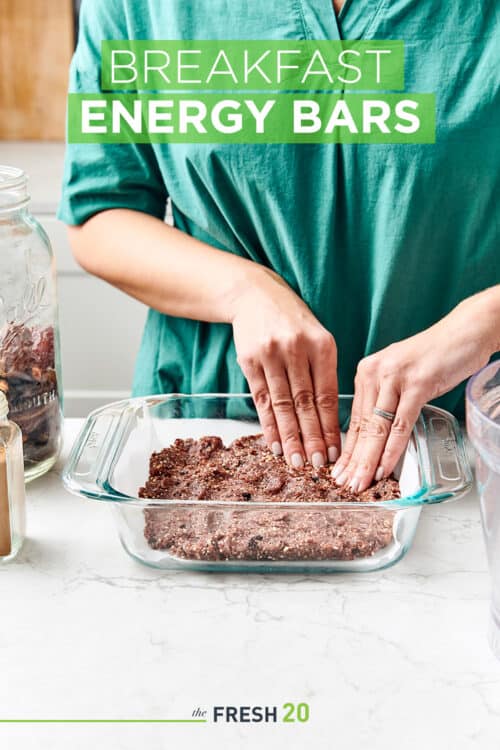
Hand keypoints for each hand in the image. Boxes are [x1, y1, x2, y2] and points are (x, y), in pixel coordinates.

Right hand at [232, 267, 339, 467]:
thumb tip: (332, 419)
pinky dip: (268, 424)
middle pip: (306, 404)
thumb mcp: (317, 338)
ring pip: (283, 405)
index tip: (337, 450)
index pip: (328, 395)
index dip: (332, 426)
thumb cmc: (293, 322)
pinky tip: (274, 443)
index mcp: (322, 346)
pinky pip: (261, 400)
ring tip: (297, 461)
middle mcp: (296, 350)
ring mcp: (271, 355)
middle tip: (318, 465)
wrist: (255, 296)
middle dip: (313, 437)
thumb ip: (325, 373)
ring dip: (290, 437)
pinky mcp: (249, 361)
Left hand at [333, 287, 499, 491]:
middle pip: (362, 426)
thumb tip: (376, 434)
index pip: (355, 419)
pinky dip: (391, 450)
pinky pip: (400, 424)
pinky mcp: (417, 384)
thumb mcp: (401, 377)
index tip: (340, 470)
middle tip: (344, 485)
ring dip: (367, 460)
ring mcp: (395, 378)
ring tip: (360, 483)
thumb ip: (386, 399)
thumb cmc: (435, 356)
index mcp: (367, 372)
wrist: (465, 331)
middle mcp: (375, 373)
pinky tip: (384, 468)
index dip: (347, 449)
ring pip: (377, 428)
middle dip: (352, 460)